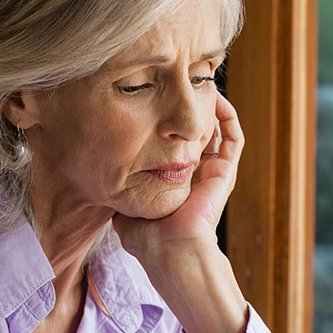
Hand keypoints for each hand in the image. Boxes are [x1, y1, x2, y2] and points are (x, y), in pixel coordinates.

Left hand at [112, 93, 248, 332]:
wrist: (171, 249)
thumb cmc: (147, 236)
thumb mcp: (125, 206)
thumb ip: (117, 187)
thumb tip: (98, 171)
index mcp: (175, 179)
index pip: (174, 142)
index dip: (167, 121)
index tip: (154, 100)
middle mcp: (195, 173)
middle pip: (197, 130)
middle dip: (189, 106)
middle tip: (178, 82)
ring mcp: (212, 172)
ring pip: (217, 129)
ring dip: (210, 105)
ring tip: (199, 82)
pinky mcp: (225, 172)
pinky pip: (233, 137)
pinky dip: (227, 115)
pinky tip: (213, 96)